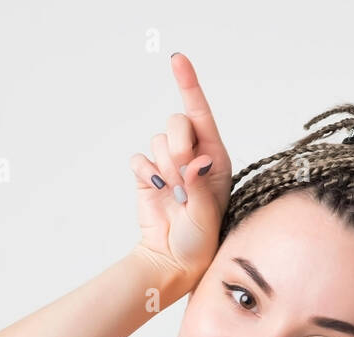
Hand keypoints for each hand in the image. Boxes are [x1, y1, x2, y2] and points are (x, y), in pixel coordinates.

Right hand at [129, 53, 231, 291]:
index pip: (201, 114)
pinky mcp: (146, 174)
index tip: (178, 60)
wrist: (172, 260)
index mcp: (215, 159)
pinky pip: (139, 157)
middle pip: (177, 123)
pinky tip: (155, 191)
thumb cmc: (200, 241)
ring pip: (158, 140)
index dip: (189, 85)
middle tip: (182, 176)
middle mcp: (192, 155)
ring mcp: (168, 163)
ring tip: (173, 194)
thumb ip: (201, 186)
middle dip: (178, 146)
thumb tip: (196, 162)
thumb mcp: (207, 216)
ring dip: (163, 166)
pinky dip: (145, 173)